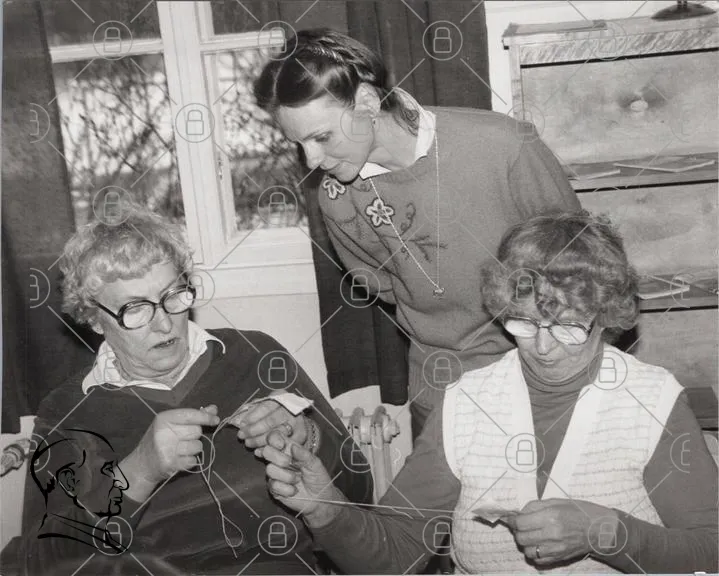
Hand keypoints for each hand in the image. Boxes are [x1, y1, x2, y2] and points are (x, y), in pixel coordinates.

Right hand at [121, 406, 219, 498]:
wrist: (141, 465)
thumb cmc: (160, 440)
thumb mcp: (172, 424)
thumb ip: (193, 416)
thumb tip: (214, 409)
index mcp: (164, 418)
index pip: (190, 415)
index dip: (205, 417)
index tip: (216, 420)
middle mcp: (164, 432)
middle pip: (196, 431)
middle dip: (194, 436)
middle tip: (182, 439)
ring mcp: (167, 449)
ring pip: (198, 446)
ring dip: (193, 449)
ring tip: (180, 450)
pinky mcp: (170, 464)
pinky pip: (194, 460)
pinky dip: (190, 461)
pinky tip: (180, 459)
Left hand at [231, 398, 306, 448]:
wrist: (296, 420)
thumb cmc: (276, 412)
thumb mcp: (267, 406)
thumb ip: (255, 411)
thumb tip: (242, 423)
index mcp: (283, 398)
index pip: (266, 407)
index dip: (253, 416)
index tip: (243, 424)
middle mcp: (292, 409)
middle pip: (271, 421)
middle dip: (254, 430)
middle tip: (242, 435)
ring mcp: (298, 423)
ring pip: (276, 434)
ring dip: (259, 441)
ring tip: (248, 443)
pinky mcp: (300, 436)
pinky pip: (282, 446)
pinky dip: (269, 449)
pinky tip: (259, 451)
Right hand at [259, 429, 342, 528]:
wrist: (319, 500)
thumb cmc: (319, 478)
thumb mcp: (315, 464)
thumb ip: (304, 455)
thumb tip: (293, 446)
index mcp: (290, 450)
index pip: (275, 438)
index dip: (274, 439)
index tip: (281, 445)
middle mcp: (280, 460)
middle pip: (267, 451)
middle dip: (278, 457)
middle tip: (289, 463)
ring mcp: (275, 474)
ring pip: (270, 469)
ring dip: (286, 476)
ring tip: (297, 480)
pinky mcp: (274, 488)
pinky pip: (273, 485)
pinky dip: (286, 489)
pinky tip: (294, 490)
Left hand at [501, 498, 618, 565]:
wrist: (600, 530)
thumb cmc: (579, 512)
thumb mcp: (556, 502)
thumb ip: (535, 506)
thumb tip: (518, 513)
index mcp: (550, 516)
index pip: (520, 523)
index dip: (512, 520)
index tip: (512, 518)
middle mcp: (552, 534)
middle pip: (521, 537)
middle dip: (517, 531)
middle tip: (521, 526)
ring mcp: (556, 548)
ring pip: (527, 551)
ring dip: (525, 543)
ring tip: (530, 536)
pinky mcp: (559, 558)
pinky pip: (538, 560)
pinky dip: (534, 553)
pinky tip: (538, 545)